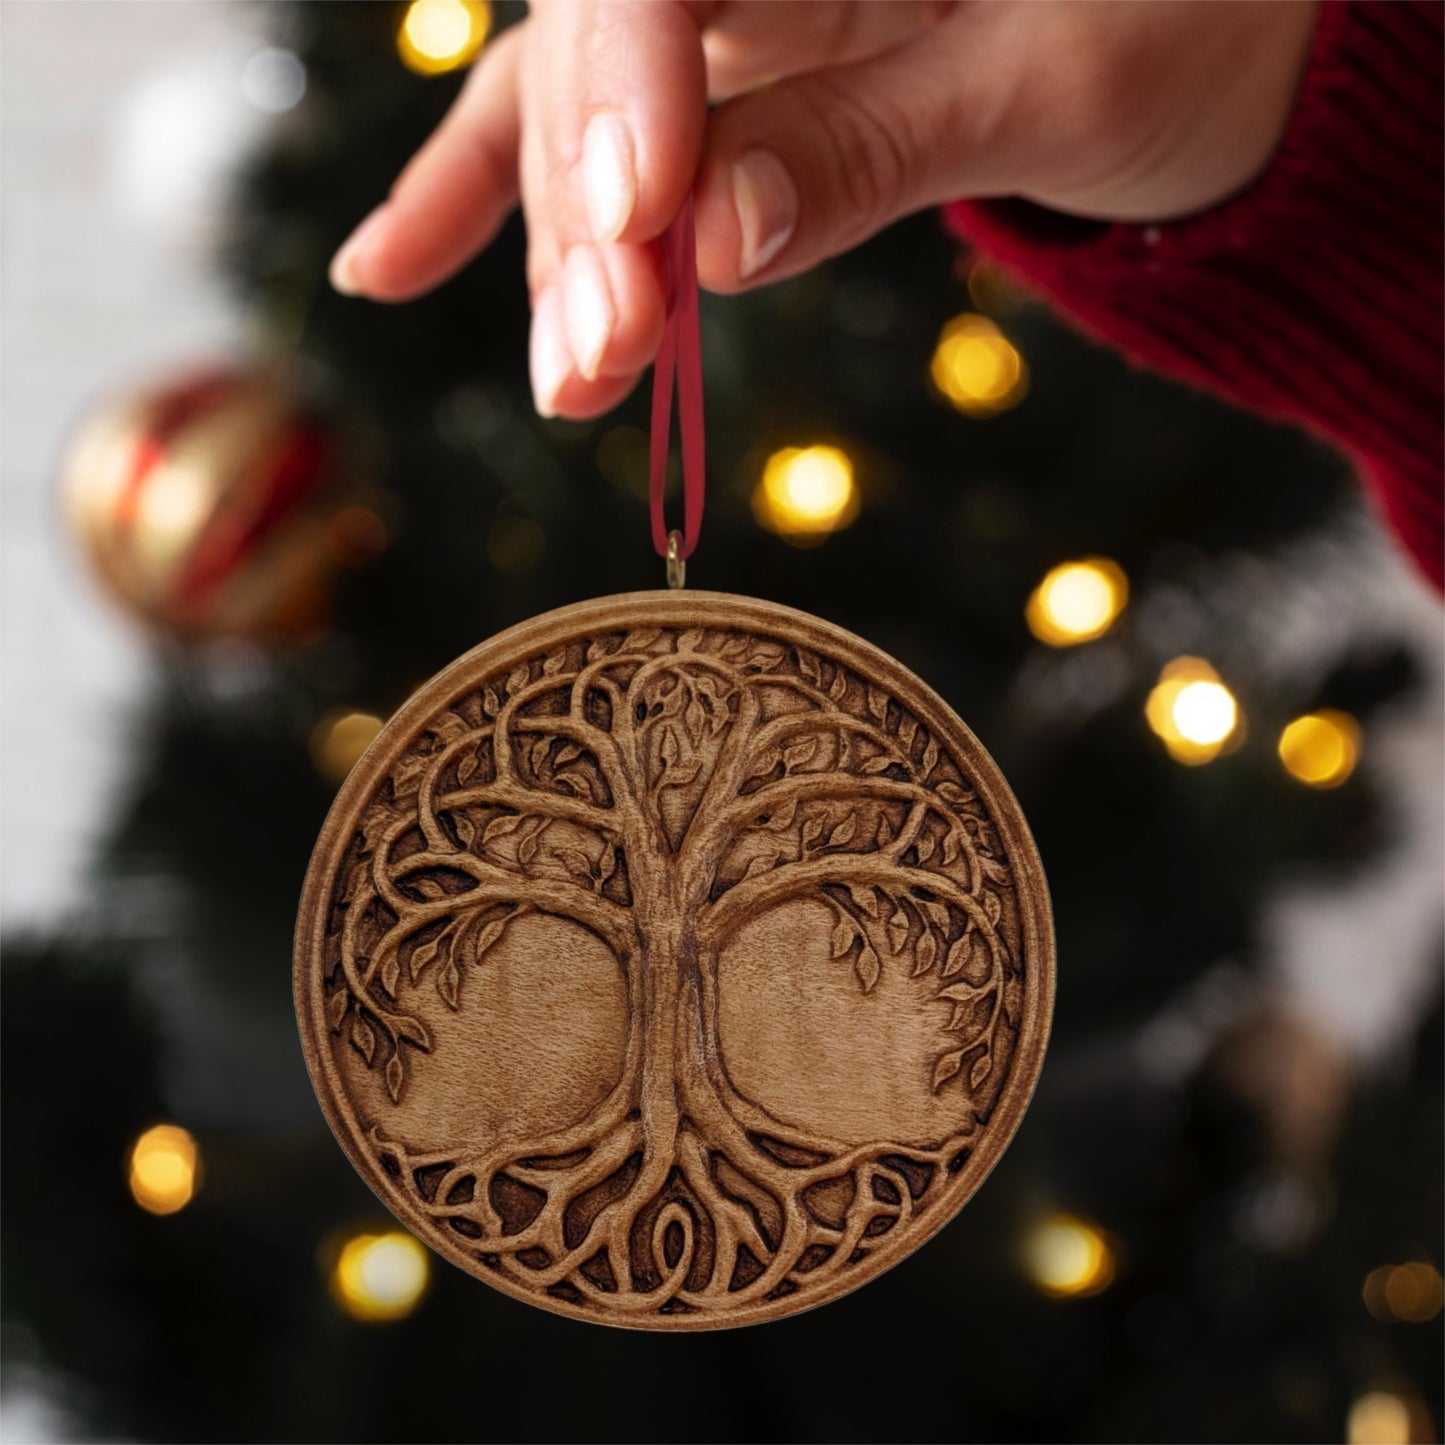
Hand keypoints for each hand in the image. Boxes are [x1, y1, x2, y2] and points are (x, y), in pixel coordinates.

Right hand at [329, 0, 1317, 418]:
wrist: (1214, 41)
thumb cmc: (1178, 28)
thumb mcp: (1050, 85)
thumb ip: (873, 145)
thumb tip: (708, 244)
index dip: (628, 84)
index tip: (632, 232)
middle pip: (607, 47)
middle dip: (590, 211)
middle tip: (597, 360)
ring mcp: (720, 6)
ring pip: (582, 115)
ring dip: (558, 259)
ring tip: (569, 386)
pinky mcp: (714, 73)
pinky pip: (579, 130)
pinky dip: (485, 202)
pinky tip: (388, 268)